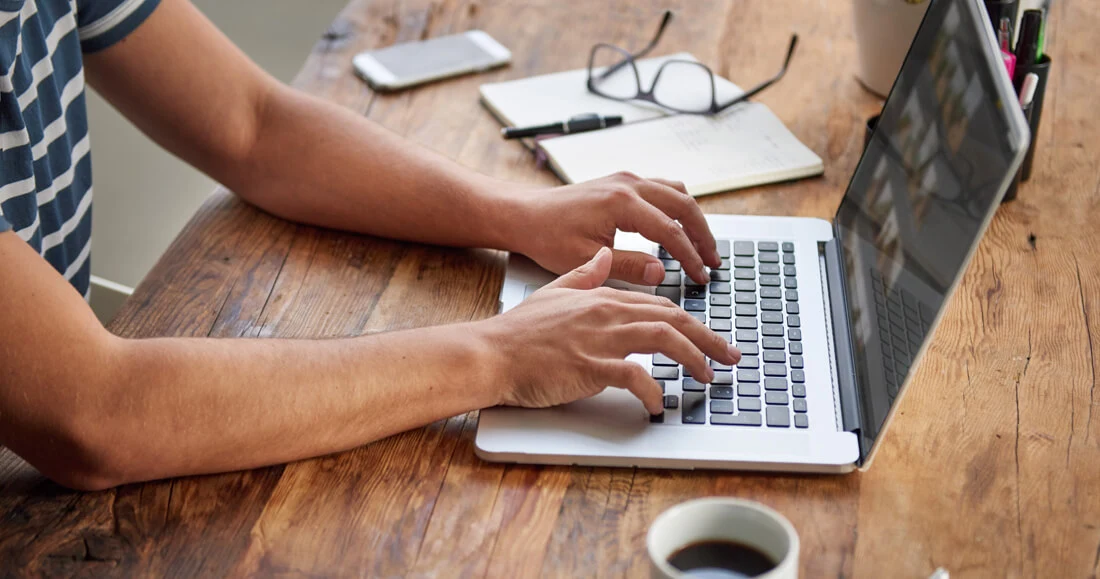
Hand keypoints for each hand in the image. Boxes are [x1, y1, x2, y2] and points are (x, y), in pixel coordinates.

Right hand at [478, 248, 739, 413]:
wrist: (490, 352)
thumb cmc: (519, 331)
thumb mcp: (555, 291)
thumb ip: (585, 274)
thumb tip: (604, 256)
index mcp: (603, 297)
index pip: (660, 305)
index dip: (692, 321)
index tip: (711, 337)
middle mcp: (607, 313)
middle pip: (673, 320)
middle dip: (709, 338)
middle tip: (731, 357)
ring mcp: (600, 339)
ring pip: (663, 340)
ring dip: (694, 360)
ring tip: (708, 378)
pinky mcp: (590, 367)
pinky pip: (635, 377)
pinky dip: (653, 392)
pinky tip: (658, 404)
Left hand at [506, 172, 720, 284]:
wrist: (525, 214)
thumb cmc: (548, 237)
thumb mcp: (587, 259)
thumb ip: (628, 266)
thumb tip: (662, 274)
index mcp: (621, 203)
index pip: (670, 231)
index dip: (690, 256)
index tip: (701, 276)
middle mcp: (628, 184)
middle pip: (683, 205)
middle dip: (703, 235)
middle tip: (714, 262)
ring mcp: (626, 179)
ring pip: (676, 193)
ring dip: (694, 219)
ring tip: (704, 247)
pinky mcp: (622, 181)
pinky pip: (663, 189)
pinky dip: (678, 208)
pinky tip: (681, 228)